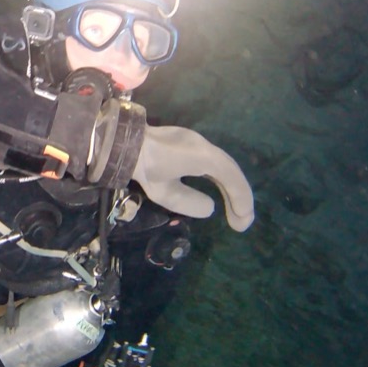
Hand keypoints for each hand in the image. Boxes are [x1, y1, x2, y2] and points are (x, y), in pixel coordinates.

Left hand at [131, 125, 254, 231]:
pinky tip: (221, 195)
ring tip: (235, 214)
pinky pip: (213, 164)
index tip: (242, 221)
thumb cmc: (144, 167)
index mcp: (202, 156)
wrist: (125, 142)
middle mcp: (205, 146)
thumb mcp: (164, 192)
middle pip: (231, 171)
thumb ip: (188, 201)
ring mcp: (197, 143)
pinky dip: (221, 181)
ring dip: (232, 190)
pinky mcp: (190, 145)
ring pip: (224, 167)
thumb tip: (210, 207)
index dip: (241, 198)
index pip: (230, 176)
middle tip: (241, 223)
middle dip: (239, 197)